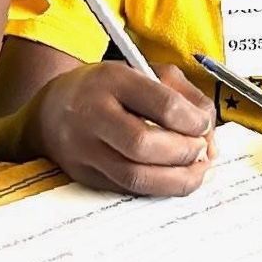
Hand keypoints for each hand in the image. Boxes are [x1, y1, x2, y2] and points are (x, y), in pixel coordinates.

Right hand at [32, 61, 215, 196]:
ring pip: (136, 177)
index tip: (204, 125)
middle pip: (143, 145)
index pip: (161, 104)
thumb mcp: (143, 71)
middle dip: (184, 152)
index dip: (192, 120)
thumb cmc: (108, 89)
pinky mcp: (85, 177)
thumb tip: (209, 131)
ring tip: (196, 169)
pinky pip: (128, 190)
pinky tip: (174, 177)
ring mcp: (84, 150)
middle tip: (201, 149)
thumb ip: (183, 94)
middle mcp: (92, 115)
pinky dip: (159, 188)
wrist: (52, 110)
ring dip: (177, 179)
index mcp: (111, 80)